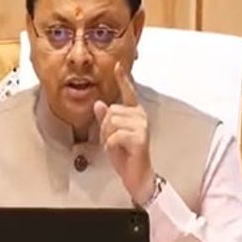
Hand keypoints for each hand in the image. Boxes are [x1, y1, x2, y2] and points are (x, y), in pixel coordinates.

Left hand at [93, 62, 155, 205]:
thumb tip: (99, 103)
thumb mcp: (111, 135)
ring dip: (108, 137)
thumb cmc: (125, 156)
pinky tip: (120, 151)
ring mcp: (142, 125)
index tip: (118, 66)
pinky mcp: (140, 137)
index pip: (128, 92)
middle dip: (105, 129)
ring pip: (111, 122)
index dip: (122, 79)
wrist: (137, 176)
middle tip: (113, 142)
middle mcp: (140, 116)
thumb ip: (105, 119)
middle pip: (110, 112)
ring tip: (117, 147)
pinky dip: (111, 145)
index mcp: (134, 113)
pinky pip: (115, 136)